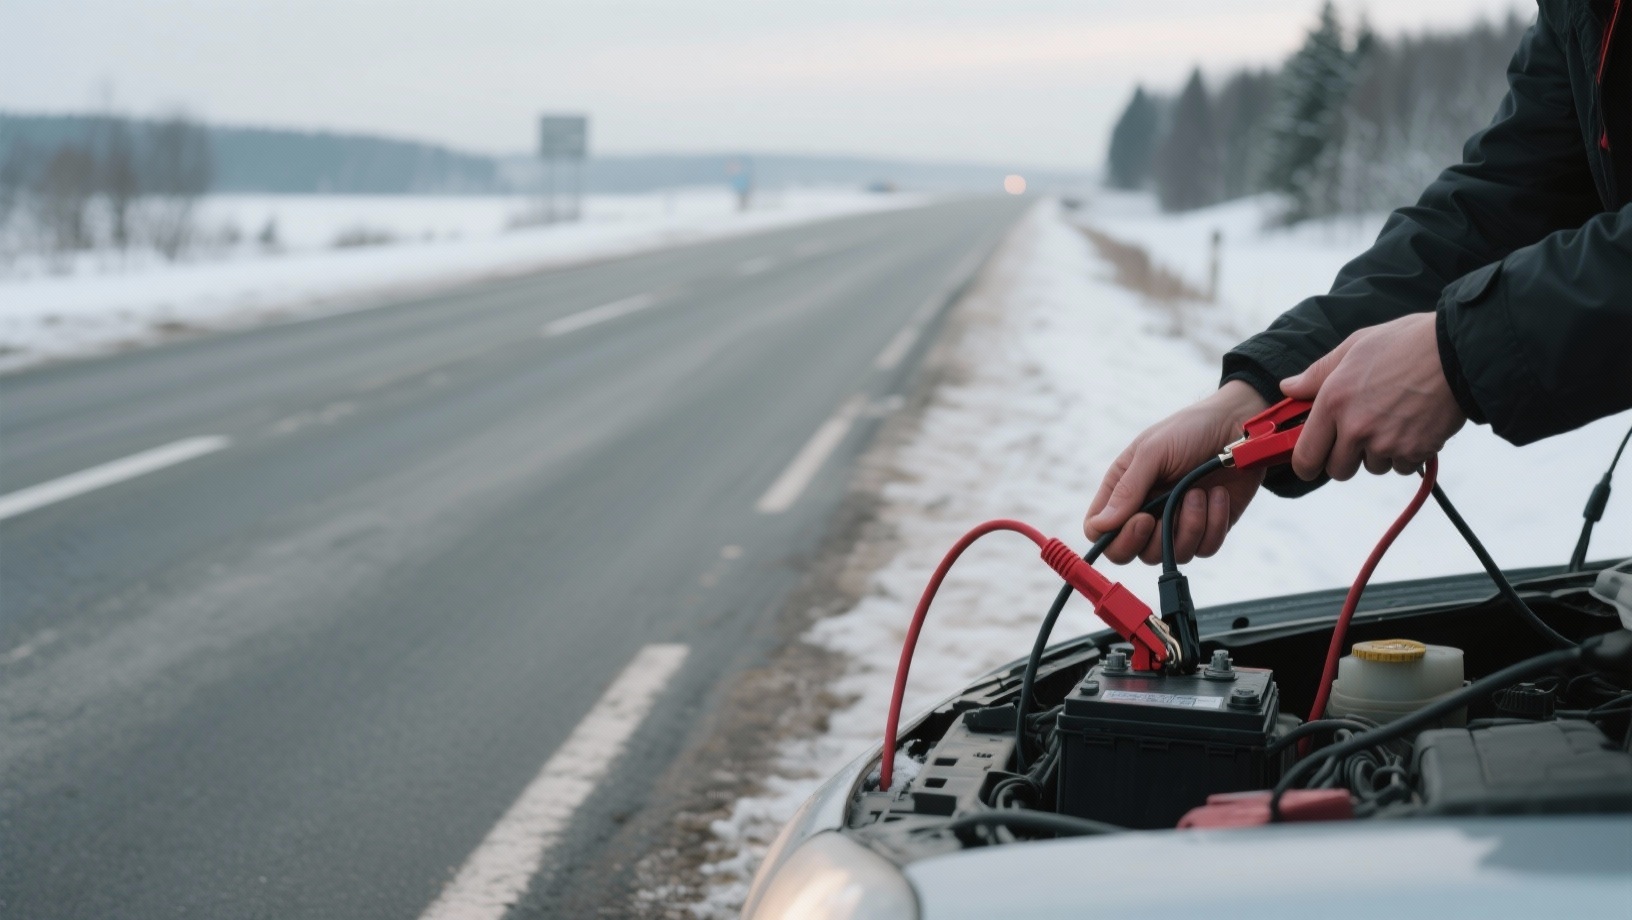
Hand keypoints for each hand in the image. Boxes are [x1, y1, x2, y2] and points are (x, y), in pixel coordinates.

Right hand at [1085, 381, 1269, 564]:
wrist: (1239, 428)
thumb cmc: (1190, 430)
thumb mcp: (1153, 451)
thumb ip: (1127, 489)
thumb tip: (1101, 525)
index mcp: (1123, 490)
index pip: (1099, 530)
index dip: (1115, 537)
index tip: (1142, 519)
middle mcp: (1146, 511)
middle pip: (1131, 553)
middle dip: (1150, 541)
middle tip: (1162, 516)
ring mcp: (1176, 523)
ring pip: (1171, 555)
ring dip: (1189, 525)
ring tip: (1199, 492)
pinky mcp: (1207, 529)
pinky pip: (1204, 549)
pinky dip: (1214, 523)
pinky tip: (1218, 496)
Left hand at [1281, 312, 1466, 480]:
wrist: (1460, 353)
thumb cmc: (1406, 343)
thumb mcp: (1355, 346)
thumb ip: (1317, 373)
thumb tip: (1288, 388)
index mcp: (1333, 401)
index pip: (1305, 456)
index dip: (1306, 464)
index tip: (1311, 461)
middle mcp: (1356, 428)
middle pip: (1338, 470)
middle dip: (1345, 458)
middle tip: (1359, 434)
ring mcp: (1387, 443)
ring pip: (1372, 467)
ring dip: (1378, 453)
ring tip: (1393, 419)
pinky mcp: (1415, 451)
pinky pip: (1401, 466)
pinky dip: (1406, 453)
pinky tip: (1413, 425)